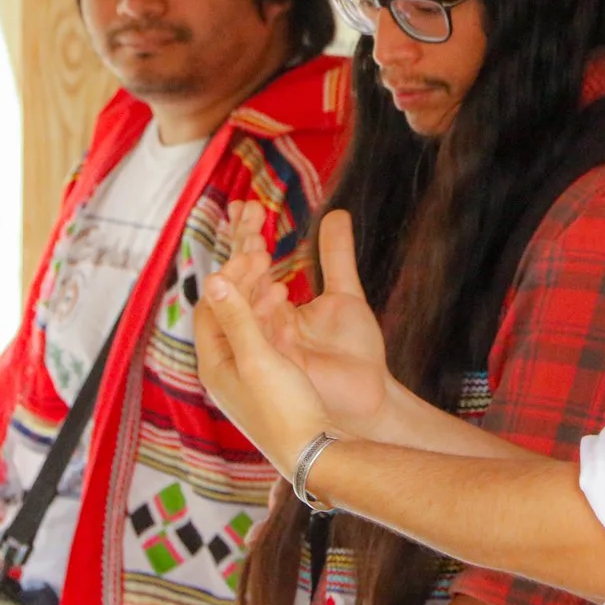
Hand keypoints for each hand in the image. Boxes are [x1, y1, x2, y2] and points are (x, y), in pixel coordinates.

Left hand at [195, 243, 330, 477]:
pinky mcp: (268, 380)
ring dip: (260, 298)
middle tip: (265, 255)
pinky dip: (273, 318)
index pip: (210, 307)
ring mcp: (246, 375)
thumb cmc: (285, 410)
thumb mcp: (258, 359)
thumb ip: (237, 318)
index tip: (255, 254)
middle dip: (244, 282)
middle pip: (227, 314)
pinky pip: (264, 339)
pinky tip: (290, 307)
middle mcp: (224, 369)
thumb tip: (212, 279)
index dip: (229, 276)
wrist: (314, 453)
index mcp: (214, 363)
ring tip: (280, 280)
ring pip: (247, 325)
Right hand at [210, 201, 392, 437]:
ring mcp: (258, 351)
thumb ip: (336, 255)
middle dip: (240, 248)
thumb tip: (337, 212)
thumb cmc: (355, 352)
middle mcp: (258, 328)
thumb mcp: (346, 295)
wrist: (367, 399)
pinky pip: (259, 340)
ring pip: (242, 310)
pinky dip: (263, 317)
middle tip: (247, 214)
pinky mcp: (269, 370)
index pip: (248, 269)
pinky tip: (277, 293)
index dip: (245, 237)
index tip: (245, 206)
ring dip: (248, 281)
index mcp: (271, 309)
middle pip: (237, 283)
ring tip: (261, 250)